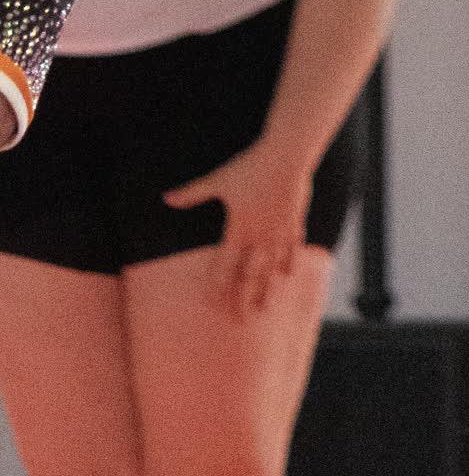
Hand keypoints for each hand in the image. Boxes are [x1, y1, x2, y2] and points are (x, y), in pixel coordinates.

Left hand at [161, 140, 313, 317]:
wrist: (287, 155)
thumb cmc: (251, 166)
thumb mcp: (218, 180)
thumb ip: (193, 193)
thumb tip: (167, 198)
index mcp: (239, 230)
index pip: (225, 265)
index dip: (217, 285)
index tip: (212, 303)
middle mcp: (260, 236)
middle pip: (250, 275)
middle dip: (243, 299)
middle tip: (240, 320)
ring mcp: (279, 231)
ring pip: (272, 268)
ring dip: (267, 288)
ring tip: (265, 306)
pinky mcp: (295, 221)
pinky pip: (291, 248)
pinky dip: (289, 261)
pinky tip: (289, 273)